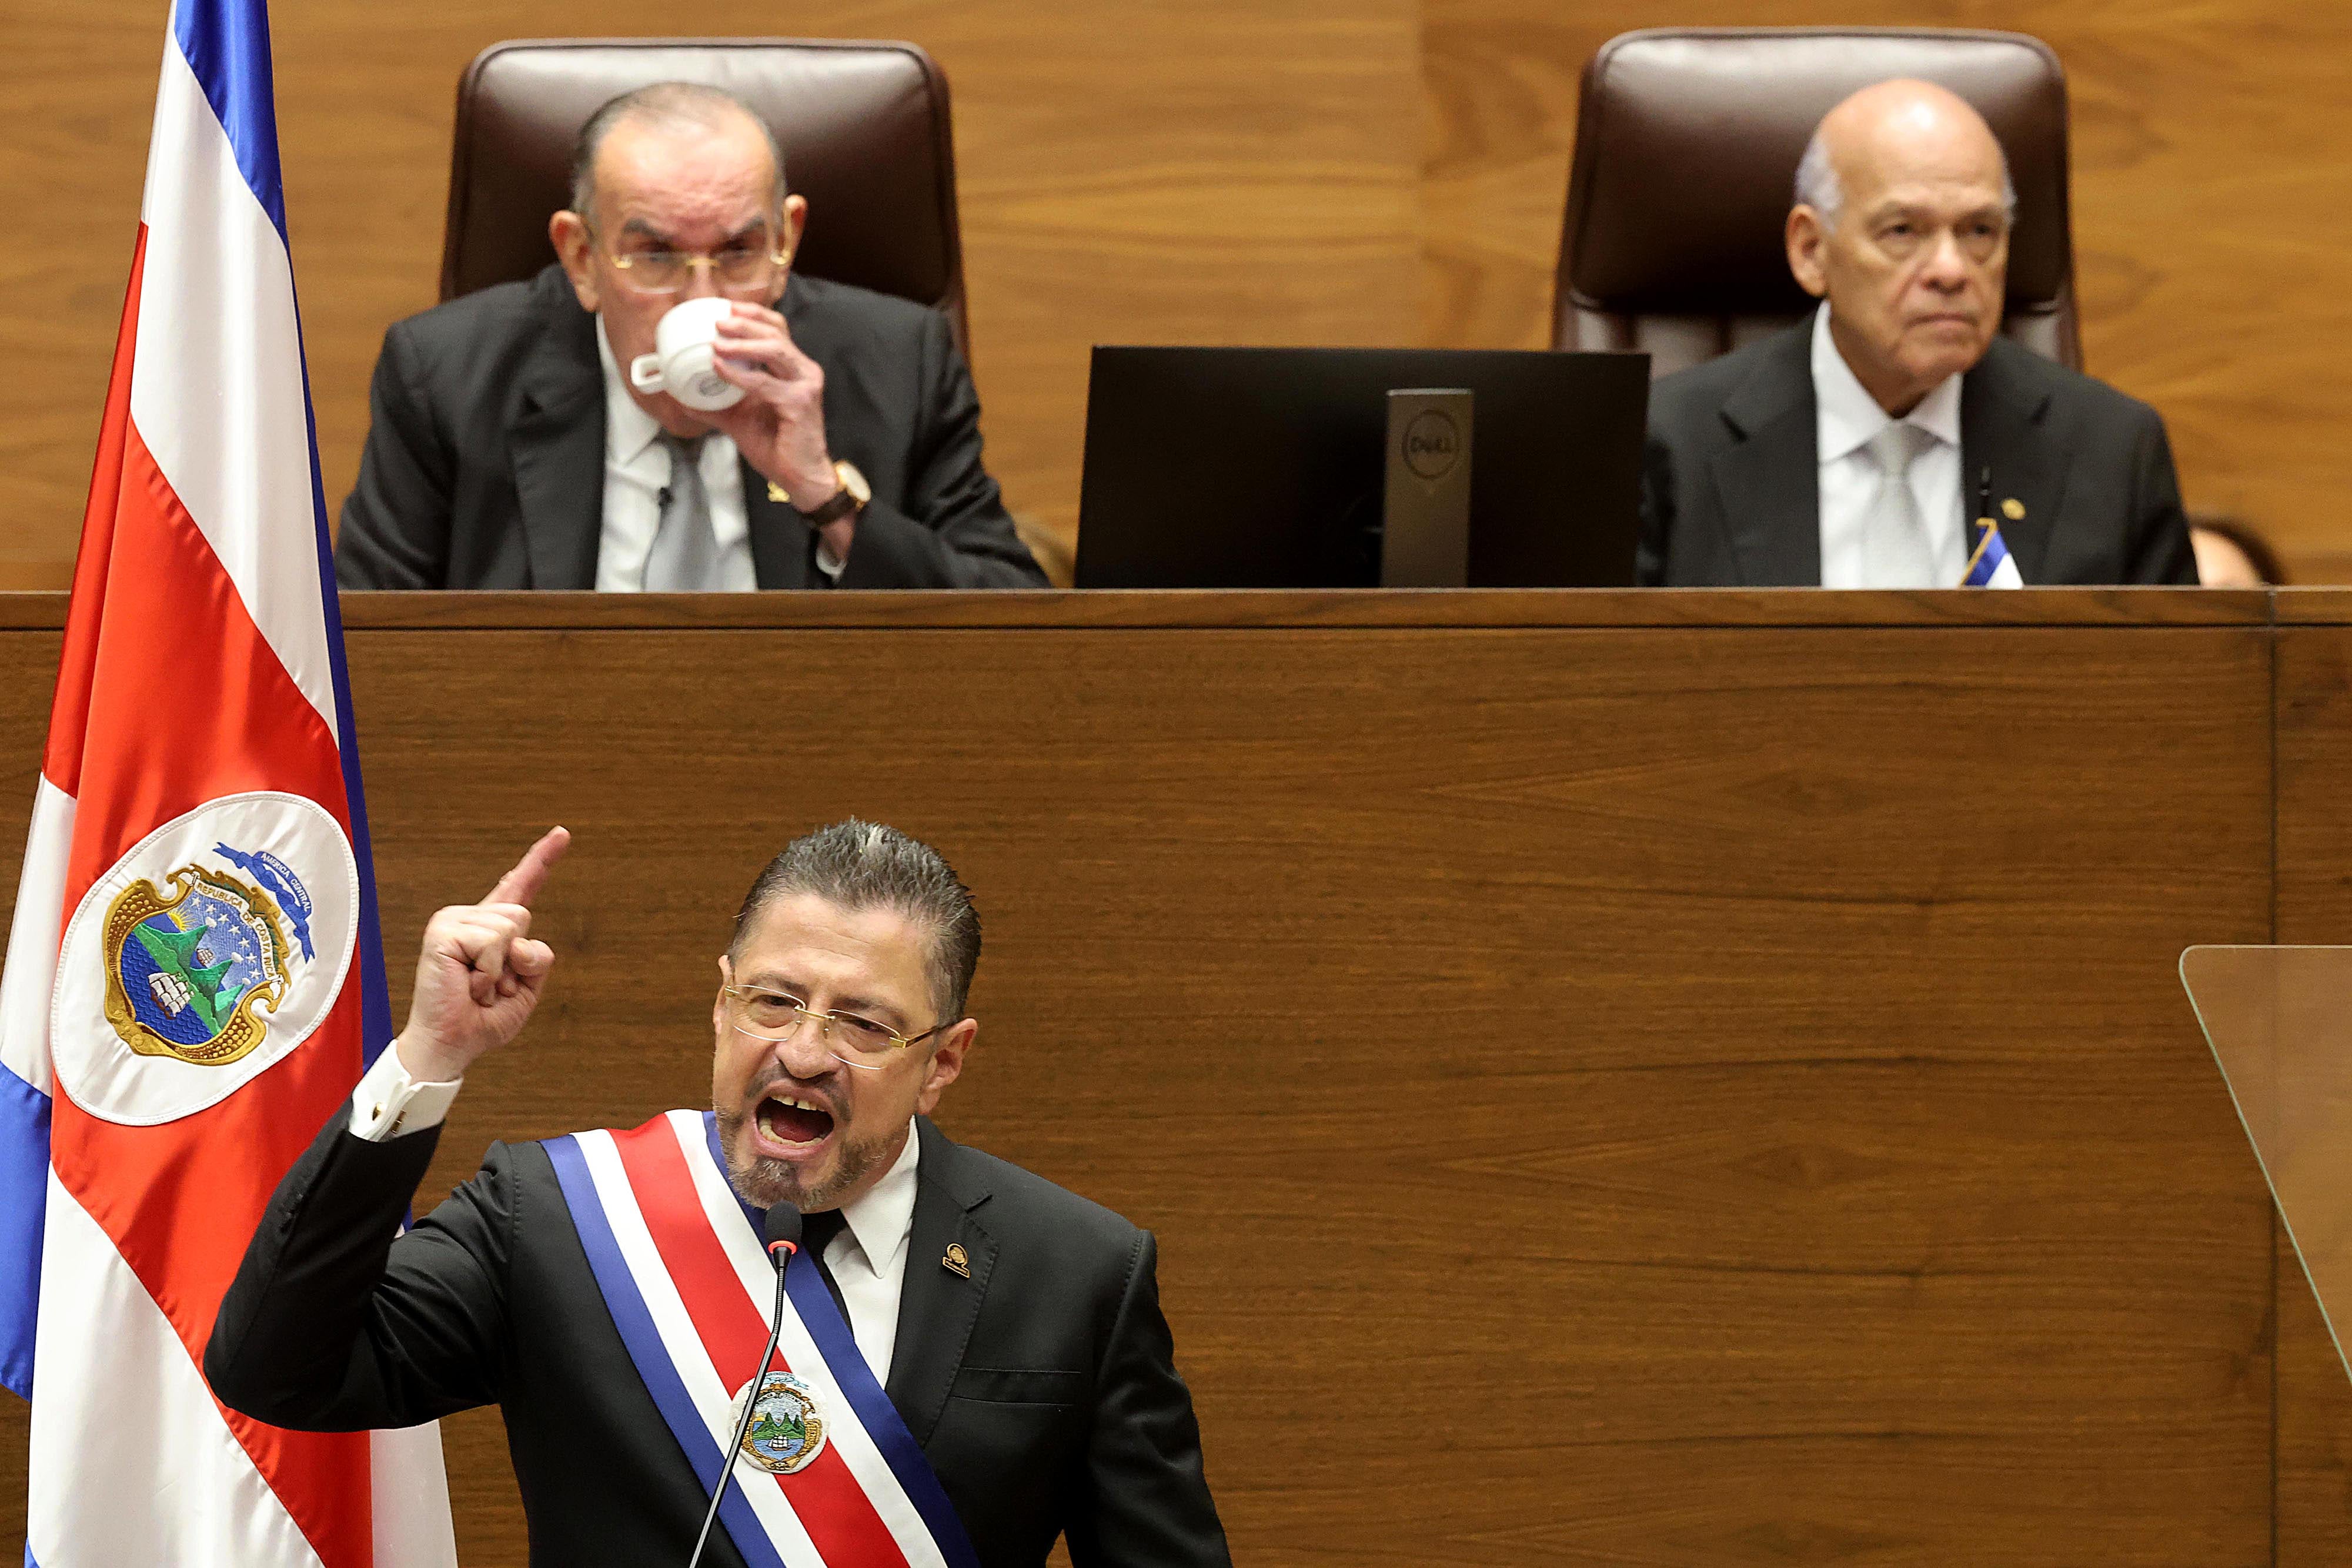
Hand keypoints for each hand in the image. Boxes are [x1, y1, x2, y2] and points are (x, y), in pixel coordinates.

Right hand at [394, 827, 569, 1083]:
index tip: (562, 833)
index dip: (542, 859)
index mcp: (494, 929)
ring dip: (501, 970)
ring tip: (476, 985)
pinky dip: (488, 972)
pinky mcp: (443, 932)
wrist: (452, 1043)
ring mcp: (454, 921)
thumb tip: (521, 941)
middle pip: (523, 915)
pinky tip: (467, 983)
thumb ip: (536, 959)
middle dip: (518, 960)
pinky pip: (492, 942)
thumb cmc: (483, 1018)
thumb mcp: (527, 989)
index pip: (521, 887)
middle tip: (489, 984)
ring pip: (510, 928)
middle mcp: (472, 918)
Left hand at [702, 303, 838, 511]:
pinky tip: (720, 369)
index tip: (725, 307)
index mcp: (792, 368)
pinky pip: (766, 383)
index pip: (776, 329)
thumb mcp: (739, 419)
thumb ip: (715, 405)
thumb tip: (683, 398)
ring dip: (743, 343)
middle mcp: (802, 371)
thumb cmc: (776, 445)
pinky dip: (740, 375)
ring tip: (717, 342)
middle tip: (717, 321)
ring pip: (775, 350)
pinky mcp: (800, 403)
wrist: (799, 476)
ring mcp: (805, 386)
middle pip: (776, 332)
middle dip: (745, 322)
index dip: (753, 314)